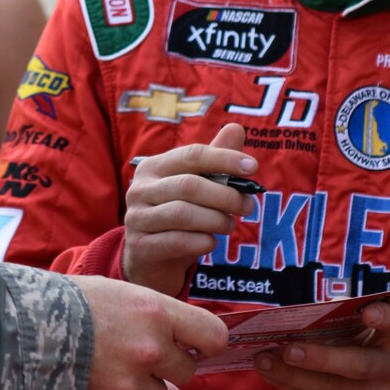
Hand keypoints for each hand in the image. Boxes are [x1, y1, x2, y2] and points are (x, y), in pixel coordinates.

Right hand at [73, 276, 228, 389]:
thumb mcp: (115, 292)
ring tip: (105, 365)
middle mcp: (149, 350)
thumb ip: (156, 314)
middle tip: (134, 350)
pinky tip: (89, 387)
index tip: (192, 340)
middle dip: (167, 365)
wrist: (14, 328)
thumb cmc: (65, 303)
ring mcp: (128, 385)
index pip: (213, 335)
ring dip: (139, 388)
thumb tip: (190, 338)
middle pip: (187, 370)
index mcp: (154, 312)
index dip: (204, 340)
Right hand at [121, 122, 255, 295]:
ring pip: (183, 214)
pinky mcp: (140, 246)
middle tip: (248, 206)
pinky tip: (211, 242)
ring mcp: (136, 218)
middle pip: (189, 185)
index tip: (253, 167)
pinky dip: (201, 242)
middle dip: (225, 195)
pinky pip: (176, 241)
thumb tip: (236, 128)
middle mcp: (139, 189)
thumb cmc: (179, 218)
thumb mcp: (197, 187)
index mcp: (153, 167)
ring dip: (216, 220)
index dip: (224, 158)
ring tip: (230, 225)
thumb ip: (215, 160)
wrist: (151, 260)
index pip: (192, 155)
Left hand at [253, 301, 389, 389]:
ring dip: (294, 376)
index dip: (384, 317)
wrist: (380, 369)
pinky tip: (269, 371)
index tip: (367, 311)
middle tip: (288, 350)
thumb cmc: (364, 331)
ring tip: (264, 361)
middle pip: (359, 366)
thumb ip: (344, 310)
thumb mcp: (364, 315)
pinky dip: (291, 385)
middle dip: (321, 359)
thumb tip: (301, 314)